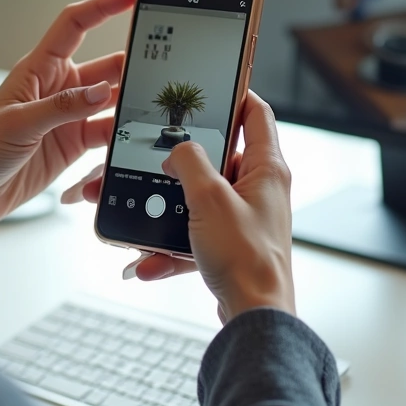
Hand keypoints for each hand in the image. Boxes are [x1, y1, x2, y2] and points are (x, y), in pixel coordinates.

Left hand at [0, 0, 135, 259]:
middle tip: (160, 59)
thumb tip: (104, 91)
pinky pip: (105, 133)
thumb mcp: (19, 124)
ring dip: (129, 100)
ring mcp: (66, 118)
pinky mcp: (71, 145)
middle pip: (104, 65)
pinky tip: (134, 134)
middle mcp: (55, 89)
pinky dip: (121, 133)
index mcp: (37, 70)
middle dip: (131, 60)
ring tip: (154, 101)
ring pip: (110, 100)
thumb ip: (63, 108)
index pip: (74, 25)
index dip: (103, 7)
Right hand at [68, 92, 296, 322]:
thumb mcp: (208, 198)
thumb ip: (189, 163)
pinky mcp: (232, 244)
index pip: (256, 113)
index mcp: (266, 167)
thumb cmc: (247, 259)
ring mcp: (246, 217)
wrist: (254, 316)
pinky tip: (146, 260)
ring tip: (139, 213)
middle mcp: (260, 189)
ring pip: (198, 200)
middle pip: (217, 158)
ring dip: (167, 209)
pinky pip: (194, 235)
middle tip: (152, 157)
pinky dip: (170, 246)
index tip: (207, 88)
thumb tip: (178, 151)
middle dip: (178, 164)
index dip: (234, 95)